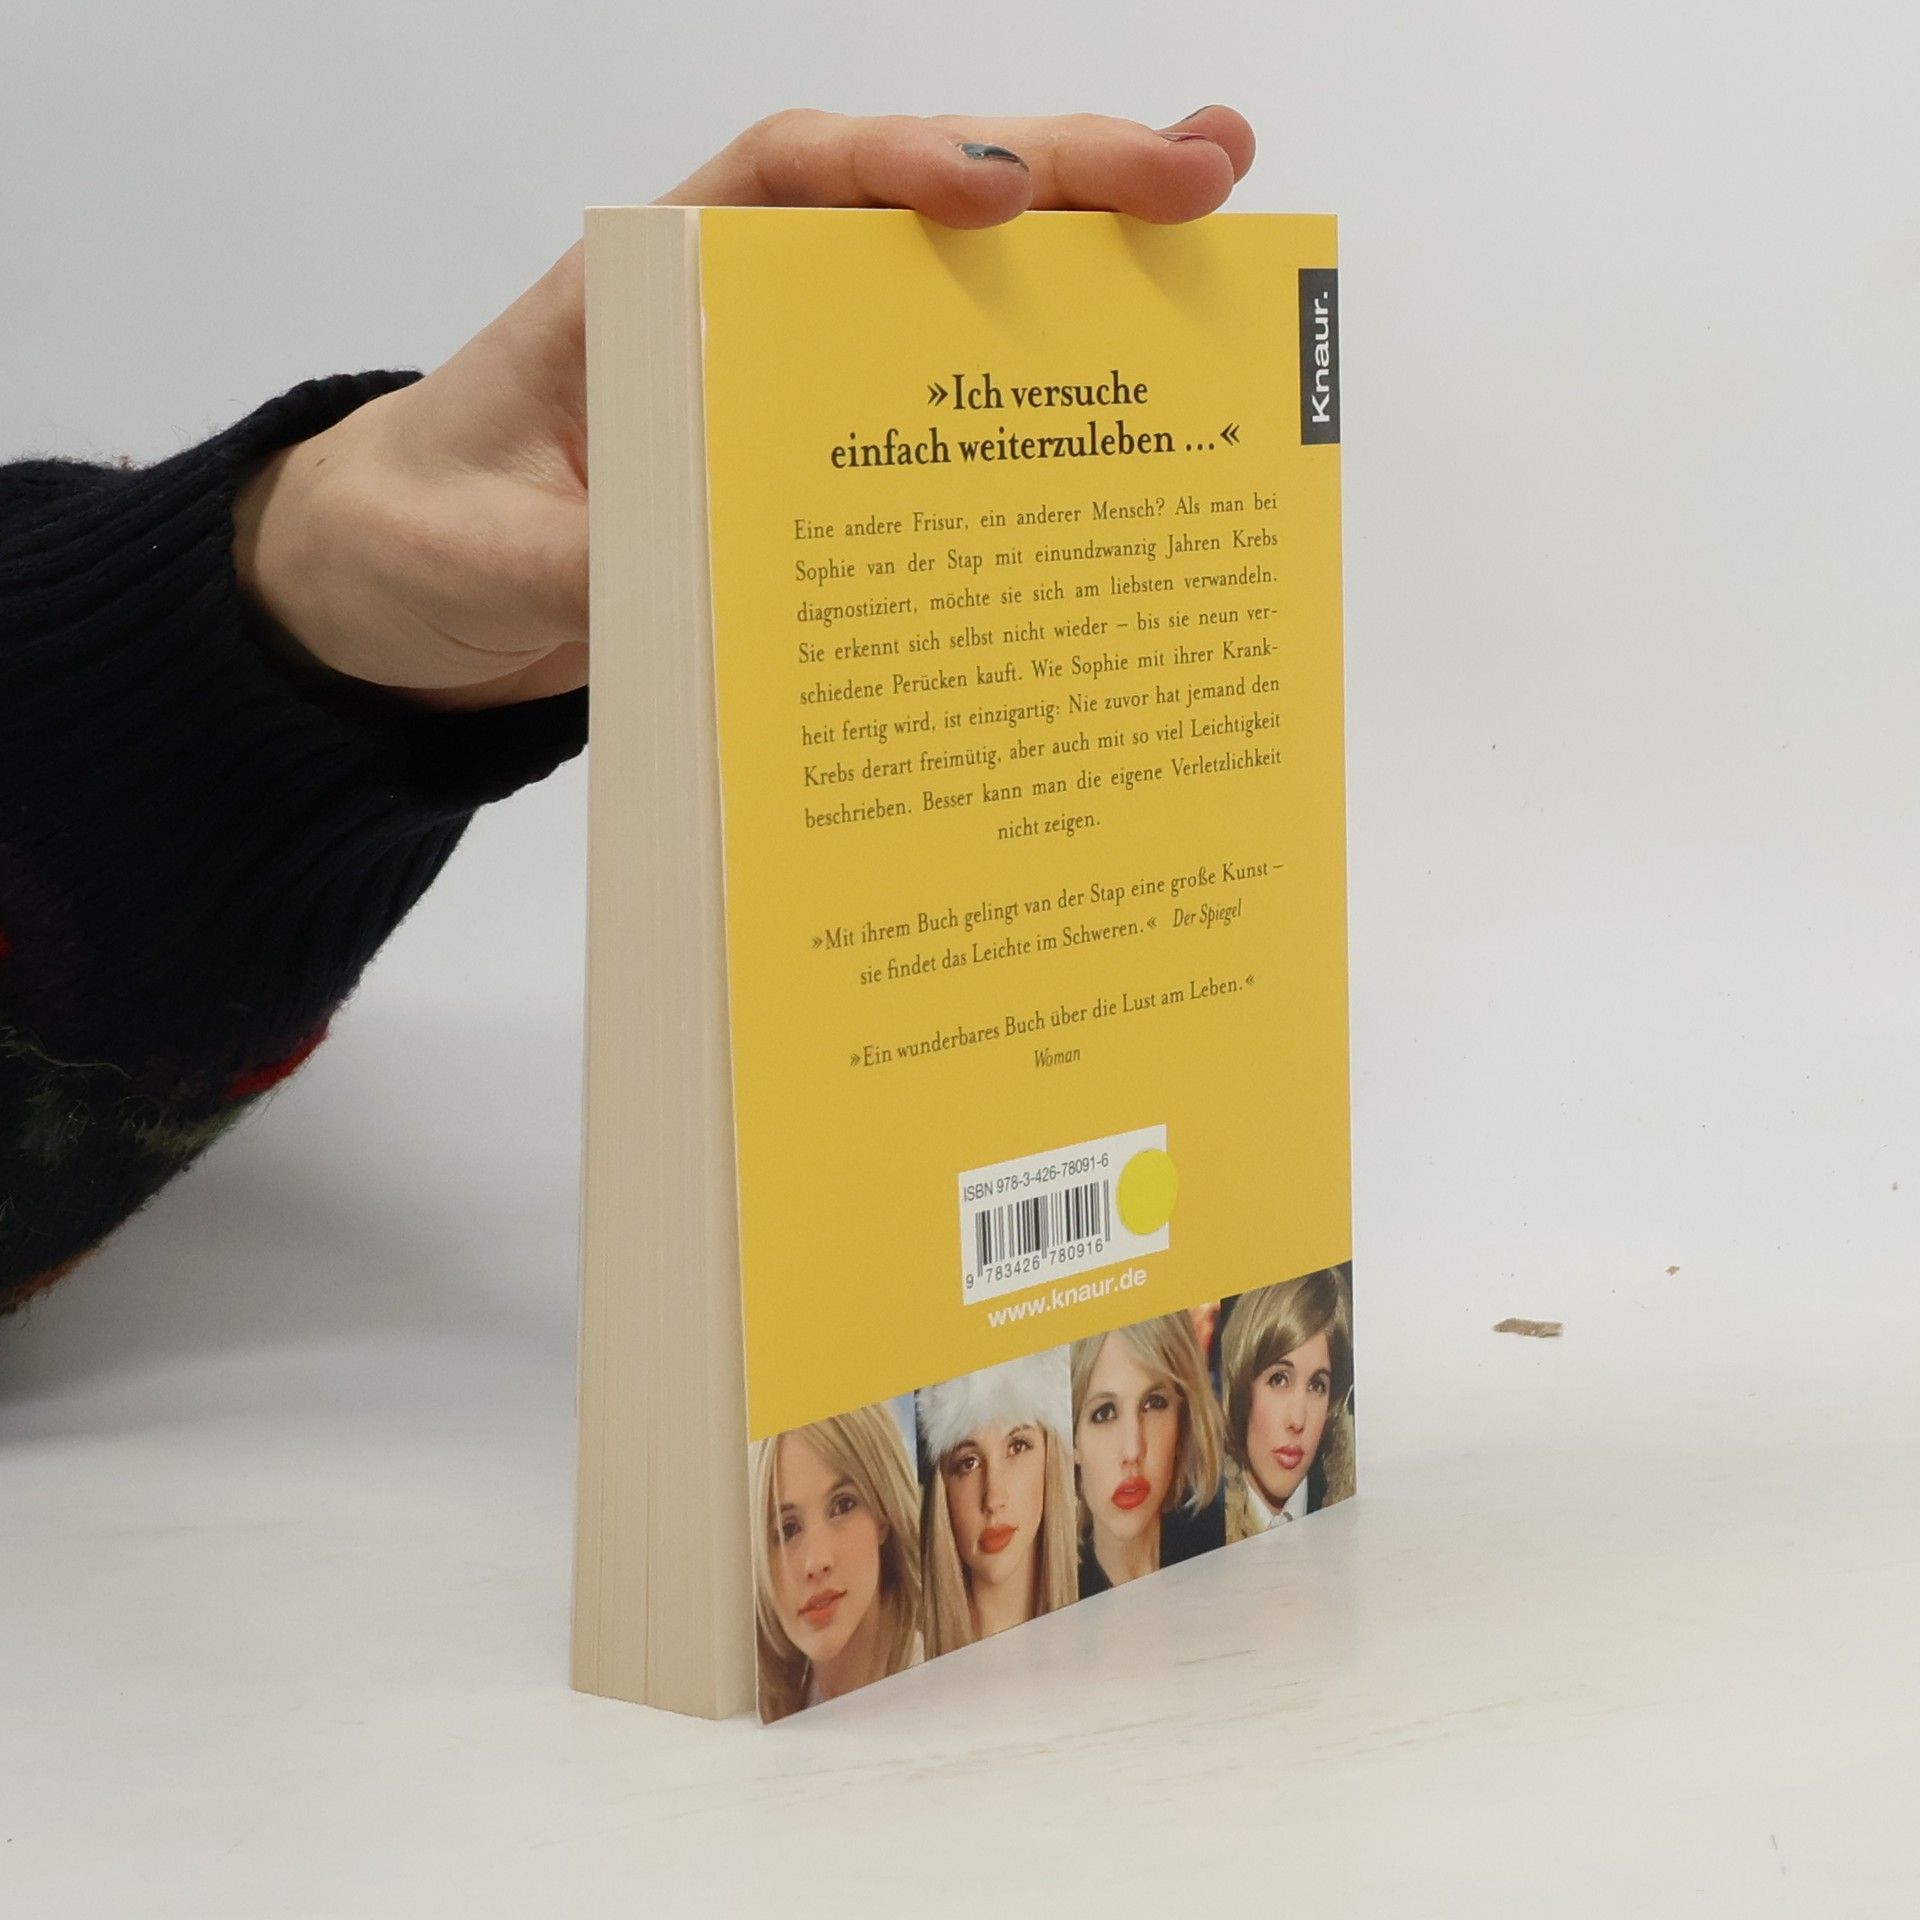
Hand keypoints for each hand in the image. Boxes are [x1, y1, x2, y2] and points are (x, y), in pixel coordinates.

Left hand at [233, 107, 1255, 713]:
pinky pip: (941, 425)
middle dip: (1060, 180)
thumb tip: (710, 572)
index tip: (994, 190)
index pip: (783, 178)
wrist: (406, 601)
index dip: (895, 165)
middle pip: (911, 212)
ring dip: (1087, 273)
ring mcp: (790, 388)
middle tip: (1205, 170)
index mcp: (644, 285)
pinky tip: (1138, 409)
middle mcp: (737, 311)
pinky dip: (1037, 411)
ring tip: (1220, 240)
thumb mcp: (479, 553)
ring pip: (952, 303)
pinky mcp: (819, 474)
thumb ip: (581, 558)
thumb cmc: (423, 536)